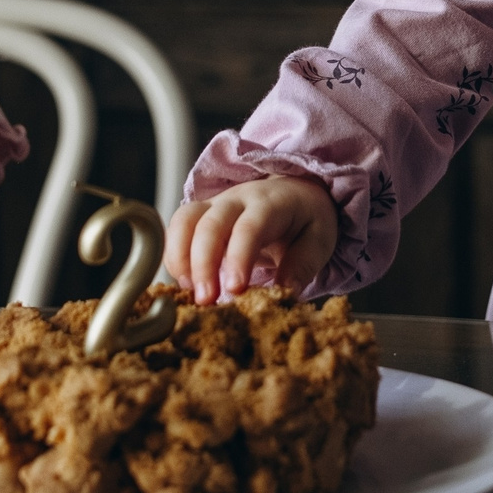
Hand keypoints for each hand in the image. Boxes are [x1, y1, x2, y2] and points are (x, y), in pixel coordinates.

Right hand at [163, 177, 340, 303]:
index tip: (235, 290)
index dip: (239, 258)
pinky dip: (174, 256)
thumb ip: (302, 265)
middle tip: (206, 300)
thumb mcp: (318, 240)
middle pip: (210, 223)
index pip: (249, 227)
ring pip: (184, 220)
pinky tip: (185, 283)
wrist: (295, 191)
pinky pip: (177, 228)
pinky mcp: (200, 214)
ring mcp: (214, 204)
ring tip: (189, 292)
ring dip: (180, 258)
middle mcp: (237, 199)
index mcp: (270, 204)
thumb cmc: (305, 219)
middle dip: (203, 264)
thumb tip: (285, 292)